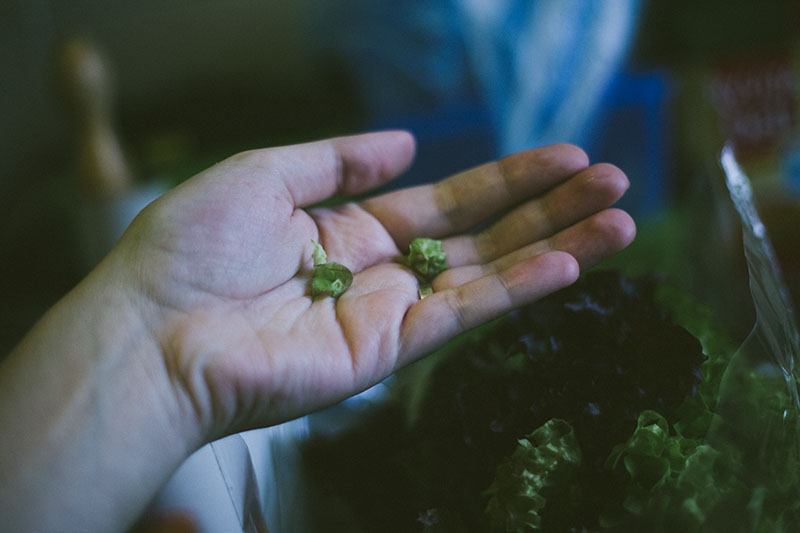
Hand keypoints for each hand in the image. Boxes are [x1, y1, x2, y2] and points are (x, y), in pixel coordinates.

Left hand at [119, 131, 634, 440]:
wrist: (151, 327)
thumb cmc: (191, 246)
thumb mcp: (267, 174)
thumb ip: (340, 160)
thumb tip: (408, 145)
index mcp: (348, 229)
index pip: (447, 201)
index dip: (508, 178)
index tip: (566, 155)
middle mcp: (377, 272)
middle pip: (482, 237)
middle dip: (551, 209)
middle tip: (616, 182)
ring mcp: (387, 315)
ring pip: (487, 277)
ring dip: (557, 249)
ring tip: (621, 222)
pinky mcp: (385, 353)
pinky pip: (463, 318)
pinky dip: (516, 292)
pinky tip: (568, 266)